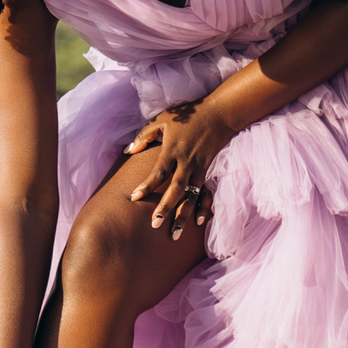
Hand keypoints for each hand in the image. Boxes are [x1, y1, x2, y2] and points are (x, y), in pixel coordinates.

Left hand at [123, 101, 237, 234]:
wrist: (219, 113)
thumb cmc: (188, 115)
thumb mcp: (162, 119)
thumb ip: (144, 135)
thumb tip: (128, 150)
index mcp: (172, 150)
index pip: (158, 172)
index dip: (146, 186)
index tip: (134, 198)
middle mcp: (186, 162)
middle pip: (175, 190)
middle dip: (165, 208)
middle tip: (154, 225)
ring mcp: (199, 168)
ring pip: (190, 196)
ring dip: (183, 215)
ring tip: (174, 234)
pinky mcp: (208, 171)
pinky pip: (205, 193)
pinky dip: (203, 208)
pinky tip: (199, 223)